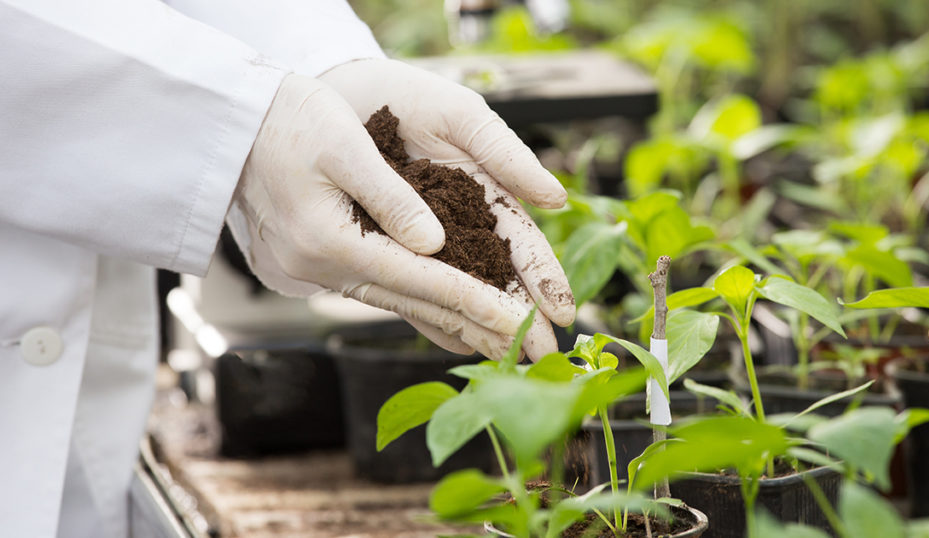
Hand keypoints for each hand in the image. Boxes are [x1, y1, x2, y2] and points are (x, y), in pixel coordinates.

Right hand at [235, 74, 545, 359]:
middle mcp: (323, 270)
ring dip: (455, 324)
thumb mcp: (341, 146)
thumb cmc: (285, 121)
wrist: (225, 128)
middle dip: (481, 329)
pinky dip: (421, 307)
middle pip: (418, 306)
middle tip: (533, 351)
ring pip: (401, 305)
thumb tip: (435, 245)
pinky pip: (382, 293)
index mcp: (331, 242)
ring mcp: (316, 274)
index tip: (526, 326)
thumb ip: (390, 197)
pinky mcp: (316, 268)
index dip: (481, 305)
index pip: (424, 283)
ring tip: (505, 345)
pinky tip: (451, 325)